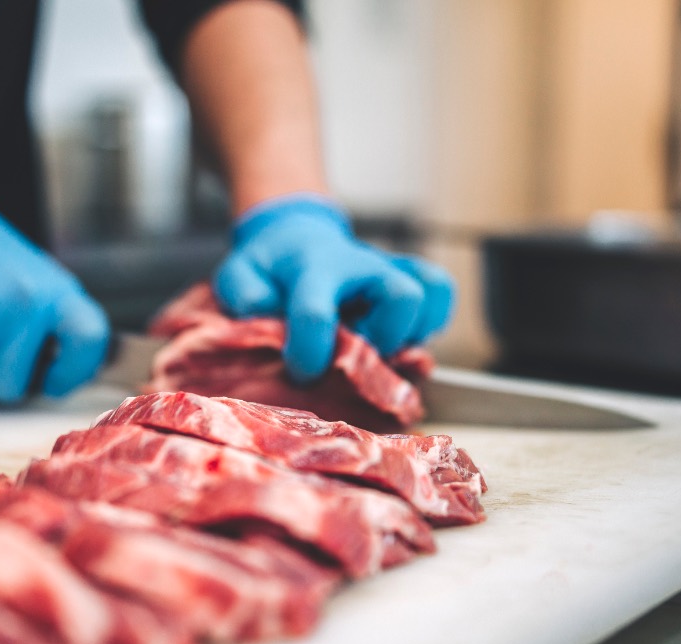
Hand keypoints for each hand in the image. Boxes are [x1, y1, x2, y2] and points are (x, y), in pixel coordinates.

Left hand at [213, 194, 453, 381]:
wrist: (294, 235)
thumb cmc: (268, 267)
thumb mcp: (240, 273)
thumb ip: (244, 295)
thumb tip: (266, 313)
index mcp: (313, 269)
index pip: (317, 312)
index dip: (309, 352)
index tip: (301, 371)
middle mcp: (362, 267)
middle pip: (402, 296)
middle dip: (383, 341)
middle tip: (356, 359)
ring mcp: (390, 271)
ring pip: (430, 295)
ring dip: (412, 334)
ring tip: (380, 349)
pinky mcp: (409, 278)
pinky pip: (440, 292)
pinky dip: (431, 321)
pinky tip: (401, 338)